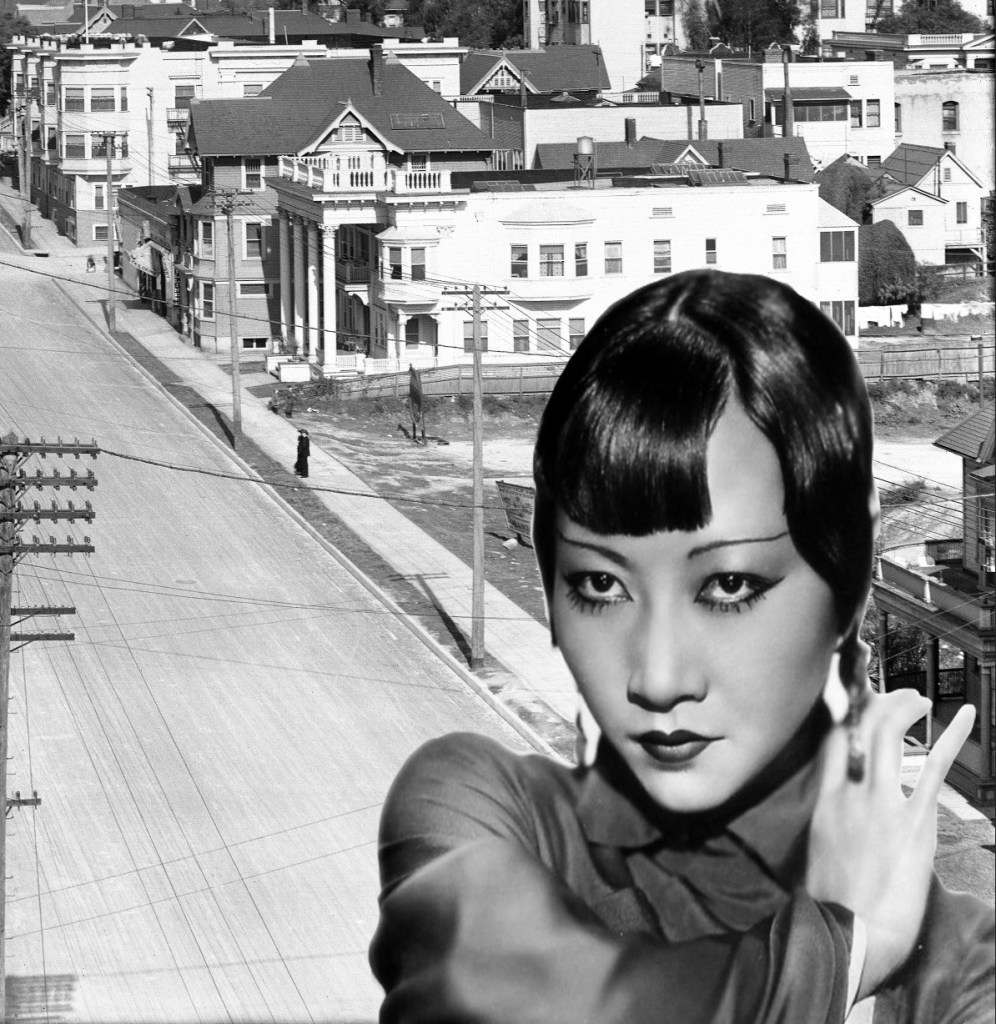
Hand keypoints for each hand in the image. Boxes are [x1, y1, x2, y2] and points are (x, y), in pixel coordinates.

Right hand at [806, 643, 975, 998]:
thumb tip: (838, 820)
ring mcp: (881, 804)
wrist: (851, 934)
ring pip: (888, 736)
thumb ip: (830, 827)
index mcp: (825, 804)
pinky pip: (931, 768)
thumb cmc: (833, 906)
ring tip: (919, 700)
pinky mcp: (913, 821)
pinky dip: (950, 738)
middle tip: (898, 698)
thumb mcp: (818, 855)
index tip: (860, 709)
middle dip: (880, 704)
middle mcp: (849, 794)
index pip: (833, 744)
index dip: (847, 718)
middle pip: (859, 729)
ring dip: (905, 709)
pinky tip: (963, 717)